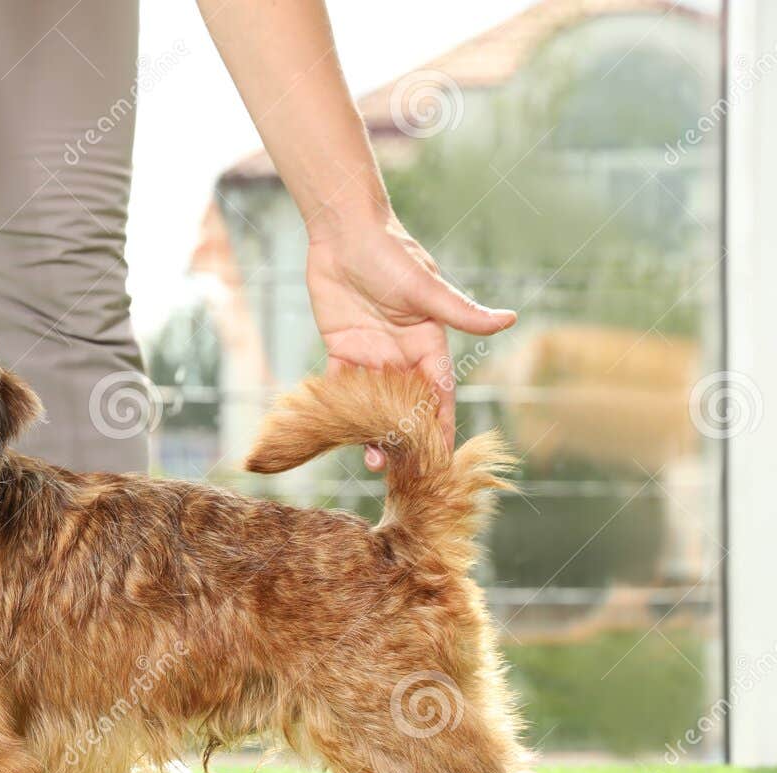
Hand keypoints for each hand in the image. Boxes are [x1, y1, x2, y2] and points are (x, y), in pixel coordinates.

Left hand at [304, 215, 515, 468]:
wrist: (343, 230)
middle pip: (407, 402)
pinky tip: (336, 431)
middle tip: (403, 468)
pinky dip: (338, 406)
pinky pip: (340, 384)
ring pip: (373, 401)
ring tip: (371, 460)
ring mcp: (371, 351)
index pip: (440, 390)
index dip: (442, 422)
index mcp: (428, 341)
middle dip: (406, 435)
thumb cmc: (391, 252)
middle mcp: (402, 351)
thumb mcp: (426, 287)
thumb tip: (510, 320)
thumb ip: (461, 312)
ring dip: (371, 428)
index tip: (444, 455)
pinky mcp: (340, 346)